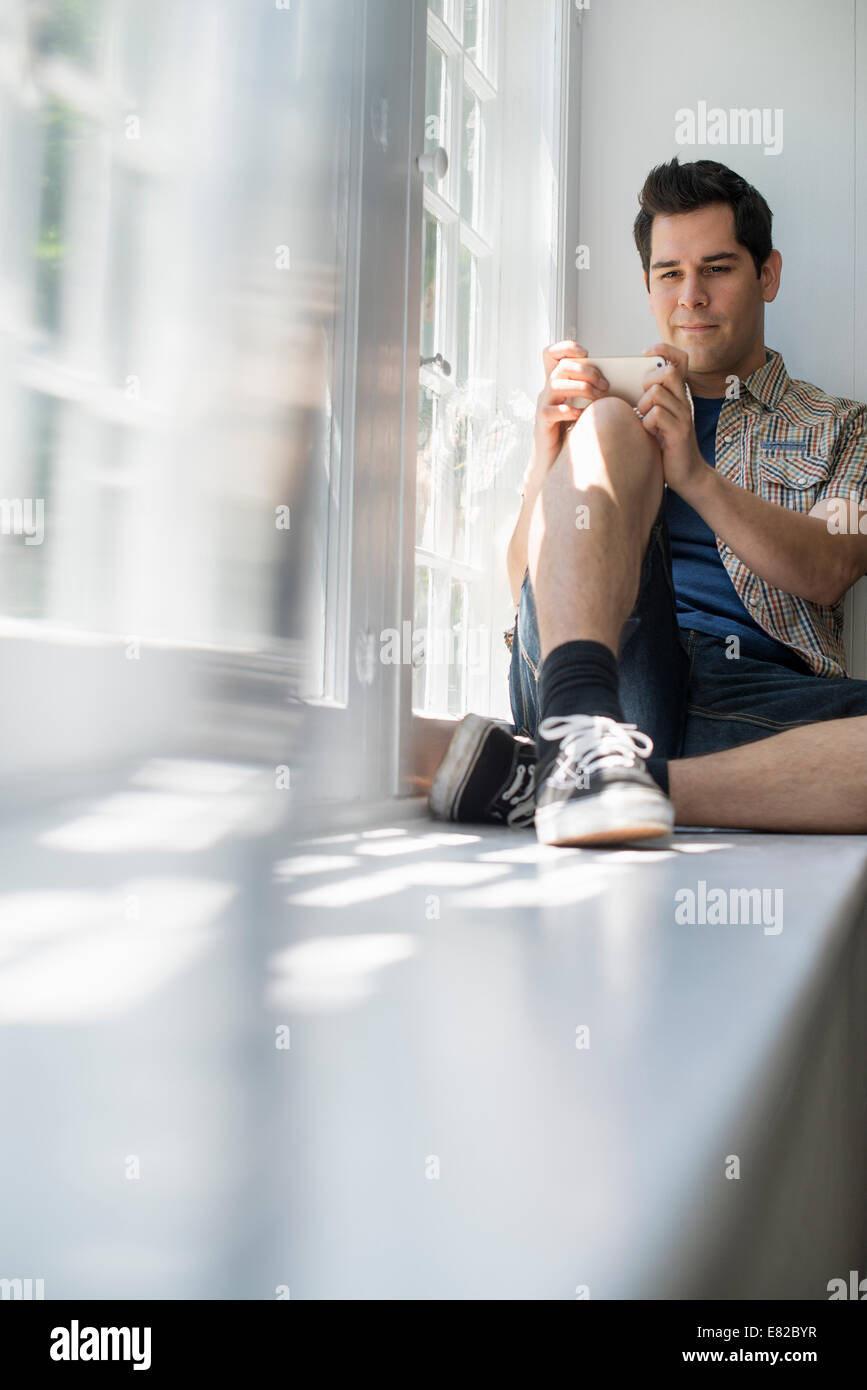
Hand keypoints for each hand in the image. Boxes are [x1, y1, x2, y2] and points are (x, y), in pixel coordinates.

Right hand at [532, 341, 608, 477]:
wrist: (554, 461)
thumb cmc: (572, 432)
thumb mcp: (583, 406)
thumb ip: (591, 391)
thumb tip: (613, 380)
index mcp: (556, 382)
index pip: (551, 354)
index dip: (566, 347)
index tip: (586, 353)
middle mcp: (547, 390)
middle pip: (561, 367)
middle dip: (587, 371)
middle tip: (605, 385)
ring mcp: (543, 405)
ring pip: (556, 384)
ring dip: (581, 388)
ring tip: (598, 398)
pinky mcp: (542, 422)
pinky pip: (552, 411)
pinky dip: (570, 411)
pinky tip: (582, 416)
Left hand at [634, 342, 705, 497]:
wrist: (689, 476)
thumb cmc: (668, 448)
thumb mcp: (658, 420)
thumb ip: (650, 403)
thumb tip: (626, 391)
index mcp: (679, 395)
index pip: (680, 359)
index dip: (664, 349)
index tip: (645, 353)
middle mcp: (684, 401)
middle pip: (668, 371)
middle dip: (649, 381)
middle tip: (644, 401)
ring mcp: (684, 416)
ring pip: (658, 393)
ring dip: (644, 406)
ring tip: (646, 421)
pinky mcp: (680, 432)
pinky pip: (657, 415)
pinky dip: (647, 423)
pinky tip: (650, 434)